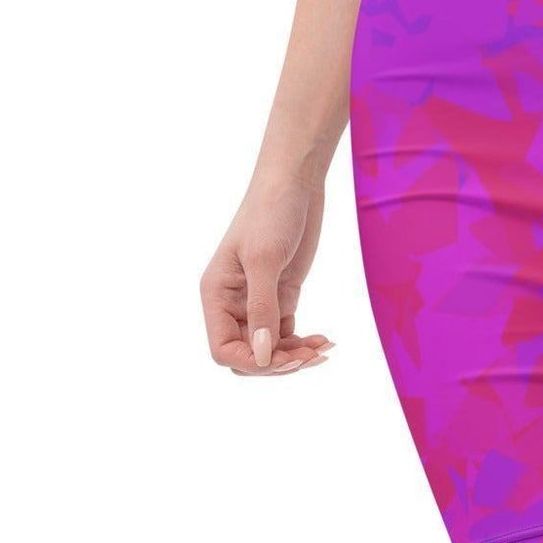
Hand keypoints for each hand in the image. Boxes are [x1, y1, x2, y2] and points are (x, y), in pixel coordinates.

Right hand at [199, 173, 334, 376]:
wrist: (295, 180)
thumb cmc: (271, 211)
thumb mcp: (264, 259)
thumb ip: (262, 309)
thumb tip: (261, 356)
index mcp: (216, 294)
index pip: (222, 348)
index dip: (250, 361)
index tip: (282, 358)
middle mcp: (233, 302)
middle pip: (247, 354)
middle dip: (276, 362)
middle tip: (310, 356)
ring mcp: (259, 299)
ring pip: (269, 348)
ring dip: (294, 356)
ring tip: (323, 350)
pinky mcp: (282, 294)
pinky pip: (287, 332)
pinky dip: (304, 341)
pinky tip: (326, 341)